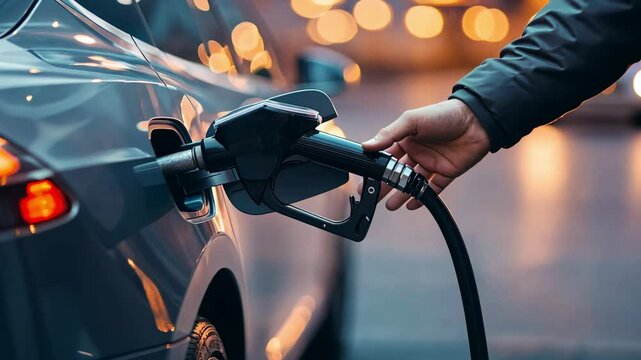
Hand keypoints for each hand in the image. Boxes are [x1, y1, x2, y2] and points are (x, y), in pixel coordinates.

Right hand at [362, 99, 490, 209]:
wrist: (476, 120)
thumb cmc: (442, 114)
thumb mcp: (412, 121)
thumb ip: (389, 134)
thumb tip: (366, 146)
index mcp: (406, 139)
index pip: (386, 157)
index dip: (375, 169)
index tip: (364, 182)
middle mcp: (417, 152)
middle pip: (397, 173)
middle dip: (384, 186)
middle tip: (372, 198)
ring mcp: (431, 163)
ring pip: (413, 183)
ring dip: (401, 194)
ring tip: (390, 206)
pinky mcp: (447, 172)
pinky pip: (433, 188)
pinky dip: (423, 197)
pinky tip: (412, 205)